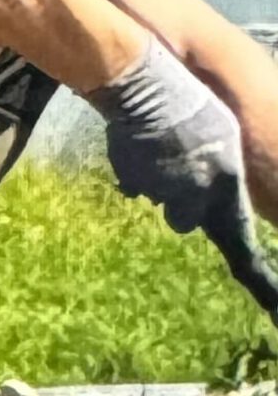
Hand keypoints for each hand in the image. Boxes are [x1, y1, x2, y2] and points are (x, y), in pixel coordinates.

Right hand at [90, 39, 277, 324]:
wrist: (143, 87)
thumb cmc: (193, 107)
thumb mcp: (224, 141)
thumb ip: (219, 180)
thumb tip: (195, 214)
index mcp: (224, 187)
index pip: (242, 245)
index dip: (259, 281)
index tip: (274, 308)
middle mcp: (192, 197)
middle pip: (189, 220)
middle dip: (189, 204)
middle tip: (189, 168)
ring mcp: (158, 189)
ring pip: (164, 200)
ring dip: (167, 184)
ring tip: (168, 147)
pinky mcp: (131, 179)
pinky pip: (139, 184)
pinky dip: (144, 170)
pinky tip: (147, 143)